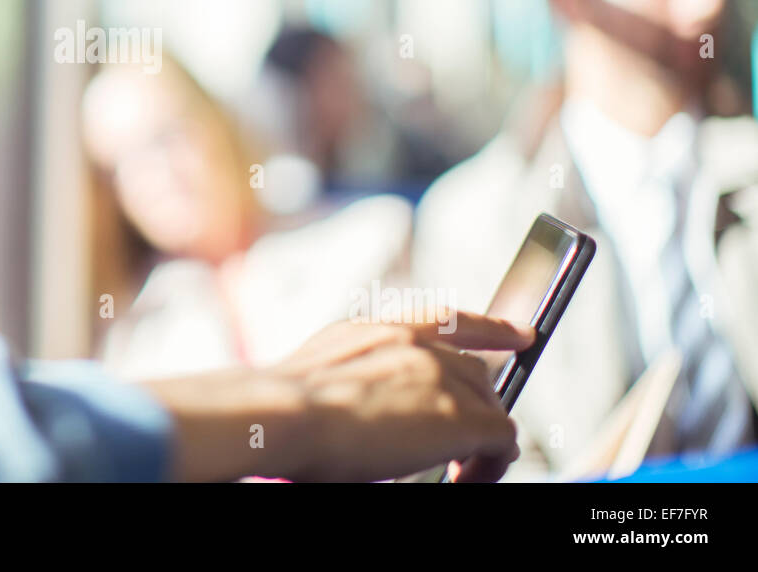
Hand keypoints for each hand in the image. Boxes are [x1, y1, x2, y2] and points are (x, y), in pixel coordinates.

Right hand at [142, 311, 532, 481]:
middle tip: (461, 448)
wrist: (282, 413)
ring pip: (491, 405)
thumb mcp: (316, 373)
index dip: (490, 326)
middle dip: (478, 405)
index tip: (520, 333)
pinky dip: (492, 464)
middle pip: (475, 372)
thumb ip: (350, 374)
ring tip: (459, 472)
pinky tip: (467, 479)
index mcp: (375, 331)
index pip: (447, 319)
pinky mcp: (458, 416)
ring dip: (480, 440)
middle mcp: (413, 343)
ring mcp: (438, 376)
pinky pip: (503, 440)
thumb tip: (358, 406)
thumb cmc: (278, 408)